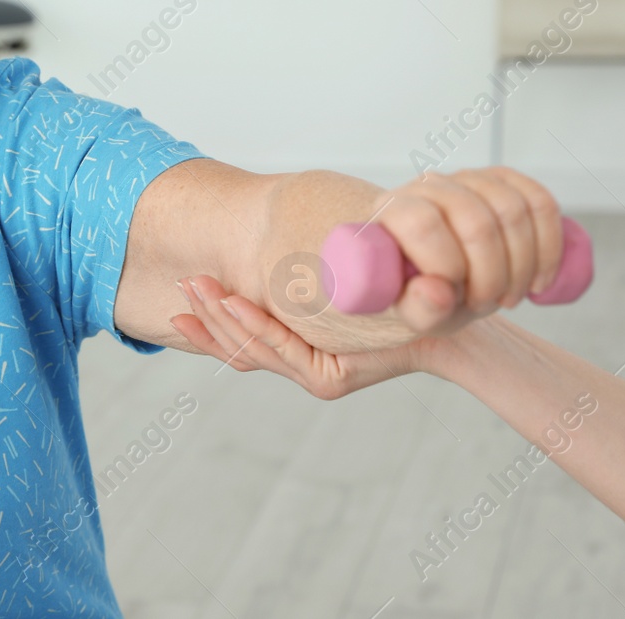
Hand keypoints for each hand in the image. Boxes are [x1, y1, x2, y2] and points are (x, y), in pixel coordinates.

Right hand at [173, 274, 445, 399]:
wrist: (447, 316)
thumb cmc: (399, 291)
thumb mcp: (339, 278)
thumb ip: (304, 275)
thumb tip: (265, 243)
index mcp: (302, 355)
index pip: (241, 346)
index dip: (205, 328)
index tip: (176, 305)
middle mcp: (304, 371)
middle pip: (238, 352)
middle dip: (205, 320)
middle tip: (183, 286)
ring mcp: (314, 378)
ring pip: (254, 353)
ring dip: (222, 321)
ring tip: (199, 289)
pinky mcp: (329, 380)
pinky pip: (282, 351)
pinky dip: (255, 326)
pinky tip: (234, 301)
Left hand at [354, 167, 565, 326]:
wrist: (435, 277)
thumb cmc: (418, 294)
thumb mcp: (410, 316)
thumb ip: (418, 310)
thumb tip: (438, 292)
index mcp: (391, 211)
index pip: (423, 223)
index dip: (447, 267)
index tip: (455, 299)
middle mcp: (427, 185)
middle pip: (476, 221)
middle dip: (492, 275)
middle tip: (486, 305)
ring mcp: (468, 179)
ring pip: (513, 209)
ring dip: (522, 265)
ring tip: (509, 296)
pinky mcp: (503, 181)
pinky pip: (540, 201)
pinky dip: (550, 245)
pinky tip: (539, 279)